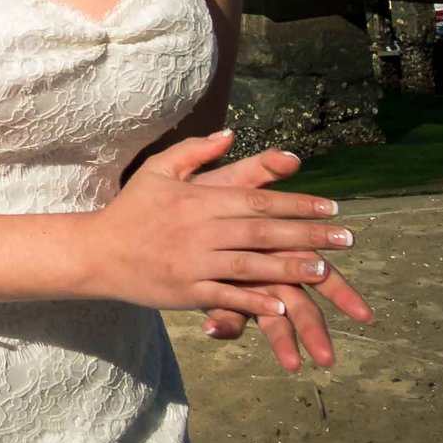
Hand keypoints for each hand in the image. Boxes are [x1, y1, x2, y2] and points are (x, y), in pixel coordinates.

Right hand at [89, 131, 367, 374]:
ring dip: (290, 269)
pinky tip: (282, 308)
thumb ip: (194, 151)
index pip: (258, 200)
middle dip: (308, 235)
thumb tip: (229, 134)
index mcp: (199, 200)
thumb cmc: (131, 209)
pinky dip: (254, 303)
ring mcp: (193, 263)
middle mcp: (200, 230)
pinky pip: (225, 297)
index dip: (297, 204)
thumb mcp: (158, 170)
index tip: (332, 208)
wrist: (95, 251)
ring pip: (250, 266)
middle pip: (263, 232)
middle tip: (347, 239)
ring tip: (325, 271)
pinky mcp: (185, 291)